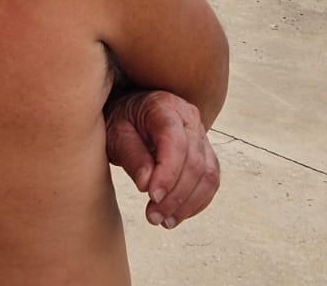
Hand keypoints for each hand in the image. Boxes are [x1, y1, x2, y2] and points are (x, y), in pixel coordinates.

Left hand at [105, 90, 220, 228]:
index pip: (175, 142)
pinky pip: (210, 182)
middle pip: (194, 162)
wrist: (132, 113)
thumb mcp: (116, 135)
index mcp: (165, 107)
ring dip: (187, 204)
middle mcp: (189, 118)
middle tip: (152, 216)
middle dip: (175, 196)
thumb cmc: (121, 122)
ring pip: (208, 175)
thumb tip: (146, 184)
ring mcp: (201, 135)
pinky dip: (196, 202)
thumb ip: (132, 156)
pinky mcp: (206, 153)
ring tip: (164, 221)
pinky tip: (176, 215)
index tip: (152, 196)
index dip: (167, 173)